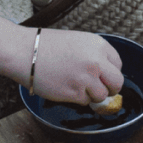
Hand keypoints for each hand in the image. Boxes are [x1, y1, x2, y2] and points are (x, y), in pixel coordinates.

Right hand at [0, 16, 123, 104]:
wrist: (24, 52)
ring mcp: (86, 78)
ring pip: (101, 95)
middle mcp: (96, 61)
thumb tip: (106, 73)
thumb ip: (94, 54)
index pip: (118, 64)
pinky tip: (65, 87)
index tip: (103, 76)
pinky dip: (77, 98)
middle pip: (117, 83)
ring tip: (76, 86)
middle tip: (100, 89)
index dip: (110, 72)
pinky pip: (85, 101)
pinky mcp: (75, 92)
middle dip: (110, 88)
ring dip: (92, 95)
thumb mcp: (78, 41)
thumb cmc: (46, 45)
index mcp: (99, 45)